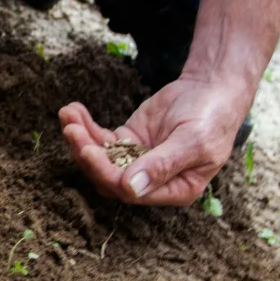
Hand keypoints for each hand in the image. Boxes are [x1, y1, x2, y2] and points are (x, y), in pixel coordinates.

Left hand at [59, 74, 251, 204]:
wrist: (212, 88)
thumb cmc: (211, 118)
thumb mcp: (193, 141)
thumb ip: (163, 165)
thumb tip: (131, 188)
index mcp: (174, 190)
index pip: (130, 191)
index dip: (106, 173)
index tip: (89, 150)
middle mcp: (152, 181)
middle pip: (108, 177)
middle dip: (86, 154)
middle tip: (71, 130)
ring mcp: (136, 160)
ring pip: (100, 158)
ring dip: (80, 138)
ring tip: (67, 115)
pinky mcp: (127, 141)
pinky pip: (100, 139)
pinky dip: (85, 126)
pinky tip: (73, 110)